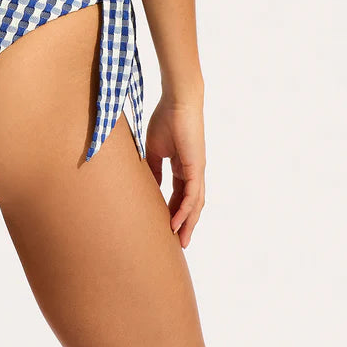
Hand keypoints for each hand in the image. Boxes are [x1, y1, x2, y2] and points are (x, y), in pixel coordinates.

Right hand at [145, 93, 205, 248]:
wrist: (178, 102)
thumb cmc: (166, 119)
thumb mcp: (155, 149)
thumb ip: (154, 168)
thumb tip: (149, 187)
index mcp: (183, 167)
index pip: (179, 195)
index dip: (174, 211)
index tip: (166, 227)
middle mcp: (193, 172)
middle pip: (191, 205)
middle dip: (185, 224)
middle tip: (178, 243)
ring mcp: (197, 171)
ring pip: (195, 204)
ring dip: (188, 224)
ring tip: (180, 241)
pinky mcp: (197, 168)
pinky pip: (192, 195)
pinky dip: (186, 210)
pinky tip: (177, 222)